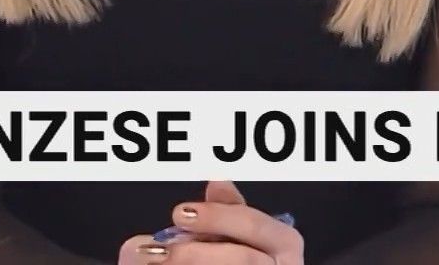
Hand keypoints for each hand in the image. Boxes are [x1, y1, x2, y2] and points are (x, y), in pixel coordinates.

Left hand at [115, 180, 304, 263]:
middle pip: (244, 260)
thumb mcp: (231, 234)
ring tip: (157, 260)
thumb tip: (218, 182)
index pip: (256, 225)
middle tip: (161, 249)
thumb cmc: (227, 258)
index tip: (180, 213)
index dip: (218, 217)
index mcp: (282, 246)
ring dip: (190, 264)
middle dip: (197, 253)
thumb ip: (226, 212)